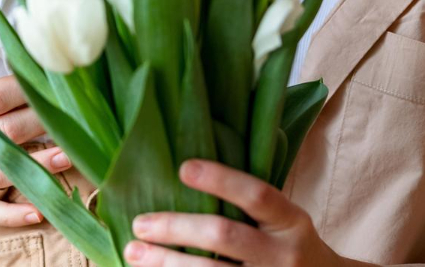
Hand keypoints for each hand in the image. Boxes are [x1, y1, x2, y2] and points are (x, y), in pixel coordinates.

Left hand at [123, 160, 350, 266]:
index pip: (257, 194)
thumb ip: (250, 201)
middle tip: (139, 222)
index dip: (221, 179)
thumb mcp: (285, 219)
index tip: (183, 167)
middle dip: (177, 228)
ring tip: (133, 252)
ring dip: (167, 262)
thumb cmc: (288, 243)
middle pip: (225, 236)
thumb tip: (185, 168)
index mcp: (291, 221)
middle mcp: (282, 255)